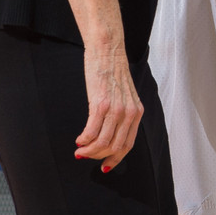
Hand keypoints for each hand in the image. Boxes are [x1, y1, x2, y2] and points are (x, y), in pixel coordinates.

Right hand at [74, 43, 142, 171]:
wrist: (107, 49)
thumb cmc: (112, 70)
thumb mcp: (124, 95)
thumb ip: (122, 113)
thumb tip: (110, 133)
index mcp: (137, 111)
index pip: (128, 145)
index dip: (115, 159)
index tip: (104, 166)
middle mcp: (129, 113)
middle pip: (115, 147)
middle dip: (99, 157)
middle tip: (86, 156)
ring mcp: (116, 109)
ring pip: (103, 143)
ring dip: (89, 151)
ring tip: (80, 149)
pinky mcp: (101, 104)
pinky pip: (91, 132)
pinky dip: (83, 140)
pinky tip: (78, 139)